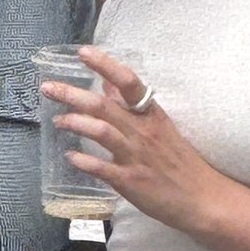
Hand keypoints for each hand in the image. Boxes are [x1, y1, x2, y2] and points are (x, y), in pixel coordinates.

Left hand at [51, 47, 228, 237]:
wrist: (202, 197)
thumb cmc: (180, 161)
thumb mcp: (159, 126)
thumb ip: (131, 105)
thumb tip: (107, 83)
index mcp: (151, 115)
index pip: (128, 82)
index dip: (105, 65)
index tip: (83, 53)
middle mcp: (142, 131)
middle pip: (104, 105)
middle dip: (72, 94)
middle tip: (47, 87)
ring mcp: (136, 156)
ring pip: (102, 131)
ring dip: (76, 123)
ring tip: (58, 120)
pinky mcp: (131, 181)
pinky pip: (103, 169)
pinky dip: (85, 162)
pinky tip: (71, 157)